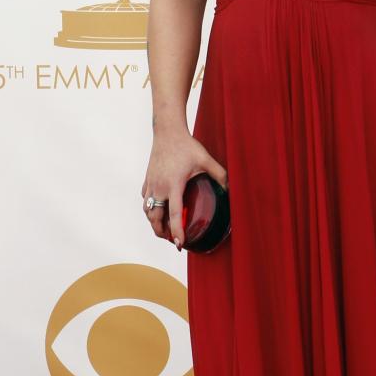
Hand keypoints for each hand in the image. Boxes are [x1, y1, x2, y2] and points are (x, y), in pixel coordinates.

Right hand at [141, 131, 227, 249]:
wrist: (167, 131)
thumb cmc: (186, 145)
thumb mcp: (206, 160)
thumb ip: (220, 175)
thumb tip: (230, 189)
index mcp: (174, 185)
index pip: (174, 214)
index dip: (177, 231)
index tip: (180, 244)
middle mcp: (159, 187)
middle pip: (155, 219)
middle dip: (162, 233)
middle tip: (174, 240)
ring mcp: (151, 184)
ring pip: (148, 212)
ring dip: (155, 224)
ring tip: (165, 230)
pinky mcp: (147, 180)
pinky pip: (146, 200)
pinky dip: (150, 209)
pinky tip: (158, 210)